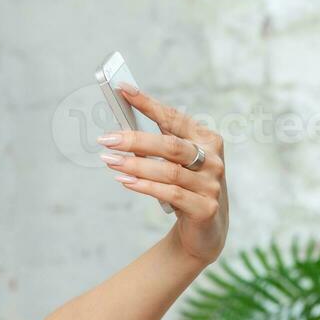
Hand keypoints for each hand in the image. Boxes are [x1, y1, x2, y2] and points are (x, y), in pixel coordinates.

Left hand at [101, 83, 228, 264]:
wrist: (205, 230)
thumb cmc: (184, 188)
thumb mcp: (174, 164)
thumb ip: (156, 146)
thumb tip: (119, 131)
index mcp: (207, 140)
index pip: (175, 118)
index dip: (148, 103)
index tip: (123, 89)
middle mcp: (213, 159)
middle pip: (171, 145)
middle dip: (136, 140)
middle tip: (106, 138)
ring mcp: (211, 184)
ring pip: (169, 171)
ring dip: (135, 165)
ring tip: (109, 161)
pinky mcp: (205, 208)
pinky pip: (171, 194)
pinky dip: (145, 186)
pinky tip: (124, 181)